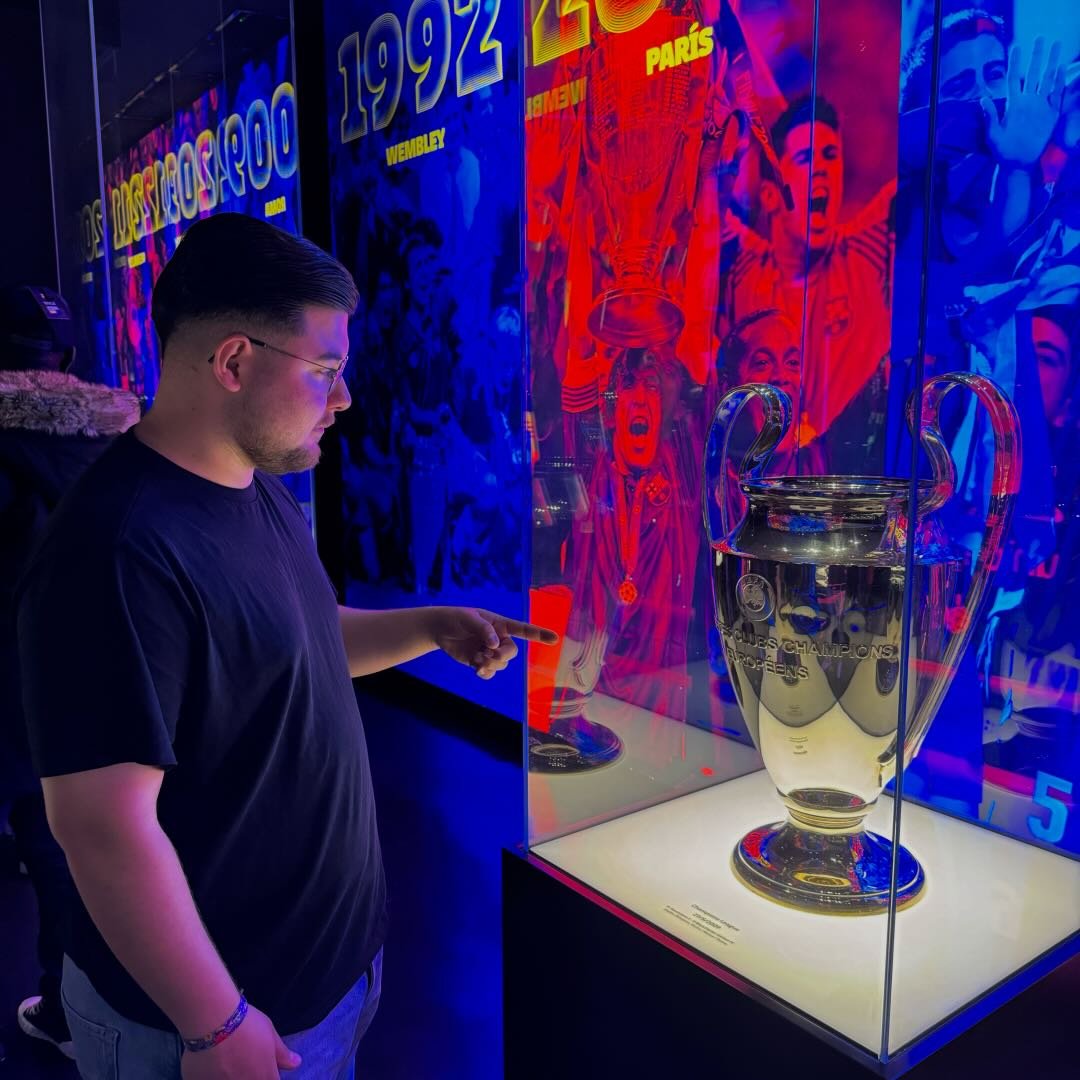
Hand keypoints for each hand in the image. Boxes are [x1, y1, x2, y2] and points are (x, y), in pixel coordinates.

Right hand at [180, 1005, 298, 1078]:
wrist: (214, 1021)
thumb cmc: (247, 1024)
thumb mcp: (270, 1034)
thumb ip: (282, 1054)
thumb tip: (296, 1064)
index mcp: (264, 1077)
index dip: (269, 1074)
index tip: (263, 1065)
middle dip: (249, 1074)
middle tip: (243, 1059)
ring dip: (230, 1074)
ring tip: (227, 1059)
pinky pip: (209, 1079)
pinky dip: (210, 1074)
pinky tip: (210, 1062)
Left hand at [429, 607, 558, 678]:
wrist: (440, 629)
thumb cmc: (456, 618)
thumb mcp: (469, 618)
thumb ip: (484, 629)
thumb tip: (494, 644)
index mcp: (501, 624)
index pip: (524, 630)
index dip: (540, 634)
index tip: (555, 639)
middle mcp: (499, 639)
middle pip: (511, 652)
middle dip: (501, 656)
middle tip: (486, 653)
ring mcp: (490, 652)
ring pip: (501, 665)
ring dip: (490, 664)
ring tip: (476, 657)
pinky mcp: (480, 662)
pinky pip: (490, 673)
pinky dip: (485, 673)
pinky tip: (476, 669)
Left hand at [983, 37, 1064, 166]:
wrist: (1018, 163)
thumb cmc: (1002, 151)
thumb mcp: (993, 135)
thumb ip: (990, 117)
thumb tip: (983, 99)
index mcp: (1013, 103)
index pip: (1014, 78)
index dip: (1015, 62)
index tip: (1017, 46)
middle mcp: (1028, 101)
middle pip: (1034, 73)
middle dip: (1037, 55)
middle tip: (1041, 37)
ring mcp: (1041, 106)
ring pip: (1048, 79)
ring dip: (1052, 62)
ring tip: (1057, 45)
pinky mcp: (1052, 114)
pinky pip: (1057, 95)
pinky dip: (1060, 82)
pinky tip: (1061, 69)